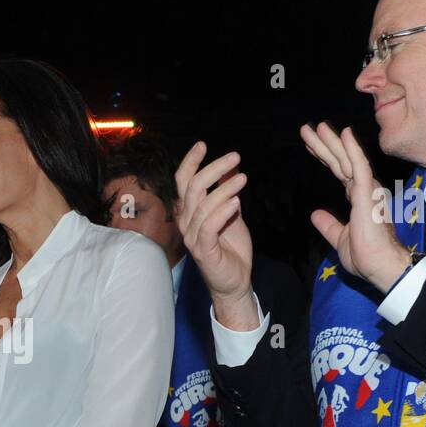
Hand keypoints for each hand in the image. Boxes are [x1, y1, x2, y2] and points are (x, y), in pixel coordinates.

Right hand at [175, 141, 256, 328]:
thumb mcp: (231, 212)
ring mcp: (193, 237)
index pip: (183, 181)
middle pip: (192, 188)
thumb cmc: (230, 248)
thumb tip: (231, 166)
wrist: (234, 281)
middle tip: (235, 157)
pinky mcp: (203, 251)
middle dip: (213, 169)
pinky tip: (237, 202)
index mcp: (189, 211)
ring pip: (202, 206)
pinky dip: (222, 212)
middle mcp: (186, 222)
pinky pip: (208, 227)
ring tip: (243, 178)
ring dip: (224, 189)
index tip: (202, 145)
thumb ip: (227, 191)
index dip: (190, 162)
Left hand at [300, 122, 407, 293]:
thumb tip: (315, 214)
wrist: (380, 267)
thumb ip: (329, 224)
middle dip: (324, 144)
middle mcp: (364, 189)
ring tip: (316, 126)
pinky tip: (344, 133)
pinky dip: (351, 149)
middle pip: (340, 161)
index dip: (325, 157)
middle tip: (307, 128)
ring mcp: (367, 189)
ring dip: (331, 142)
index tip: (311, 146)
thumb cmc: (366, 256)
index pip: (339, 172)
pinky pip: (359, 166)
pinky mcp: (369, 193)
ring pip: (346, 159)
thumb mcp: (339, 238)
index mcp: (358, 198)